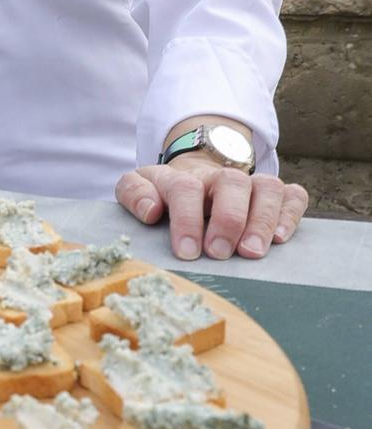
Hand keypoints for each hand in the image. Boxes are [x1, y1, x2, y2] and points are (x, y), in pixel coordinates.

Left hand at [115, 157, 307, 260]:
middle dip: (228, 219)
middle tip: (220, 253)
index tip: (188, 252)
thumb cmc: (167, 193)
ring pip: (267, 188)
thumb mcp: (140, 187)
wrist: (196, 175)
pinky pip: (293, 196)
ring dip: (262, 220)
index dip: (187, 219)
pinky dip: (290, 214)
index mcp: (183, 176)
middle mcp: (221, 177)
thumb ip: (134, 194)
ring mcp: (251, 184)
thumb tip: (152, 211)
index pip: (185, 188)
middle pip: (232, 183)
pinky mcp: (276, 195)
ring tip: (252, 252)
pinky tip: (280, 238)